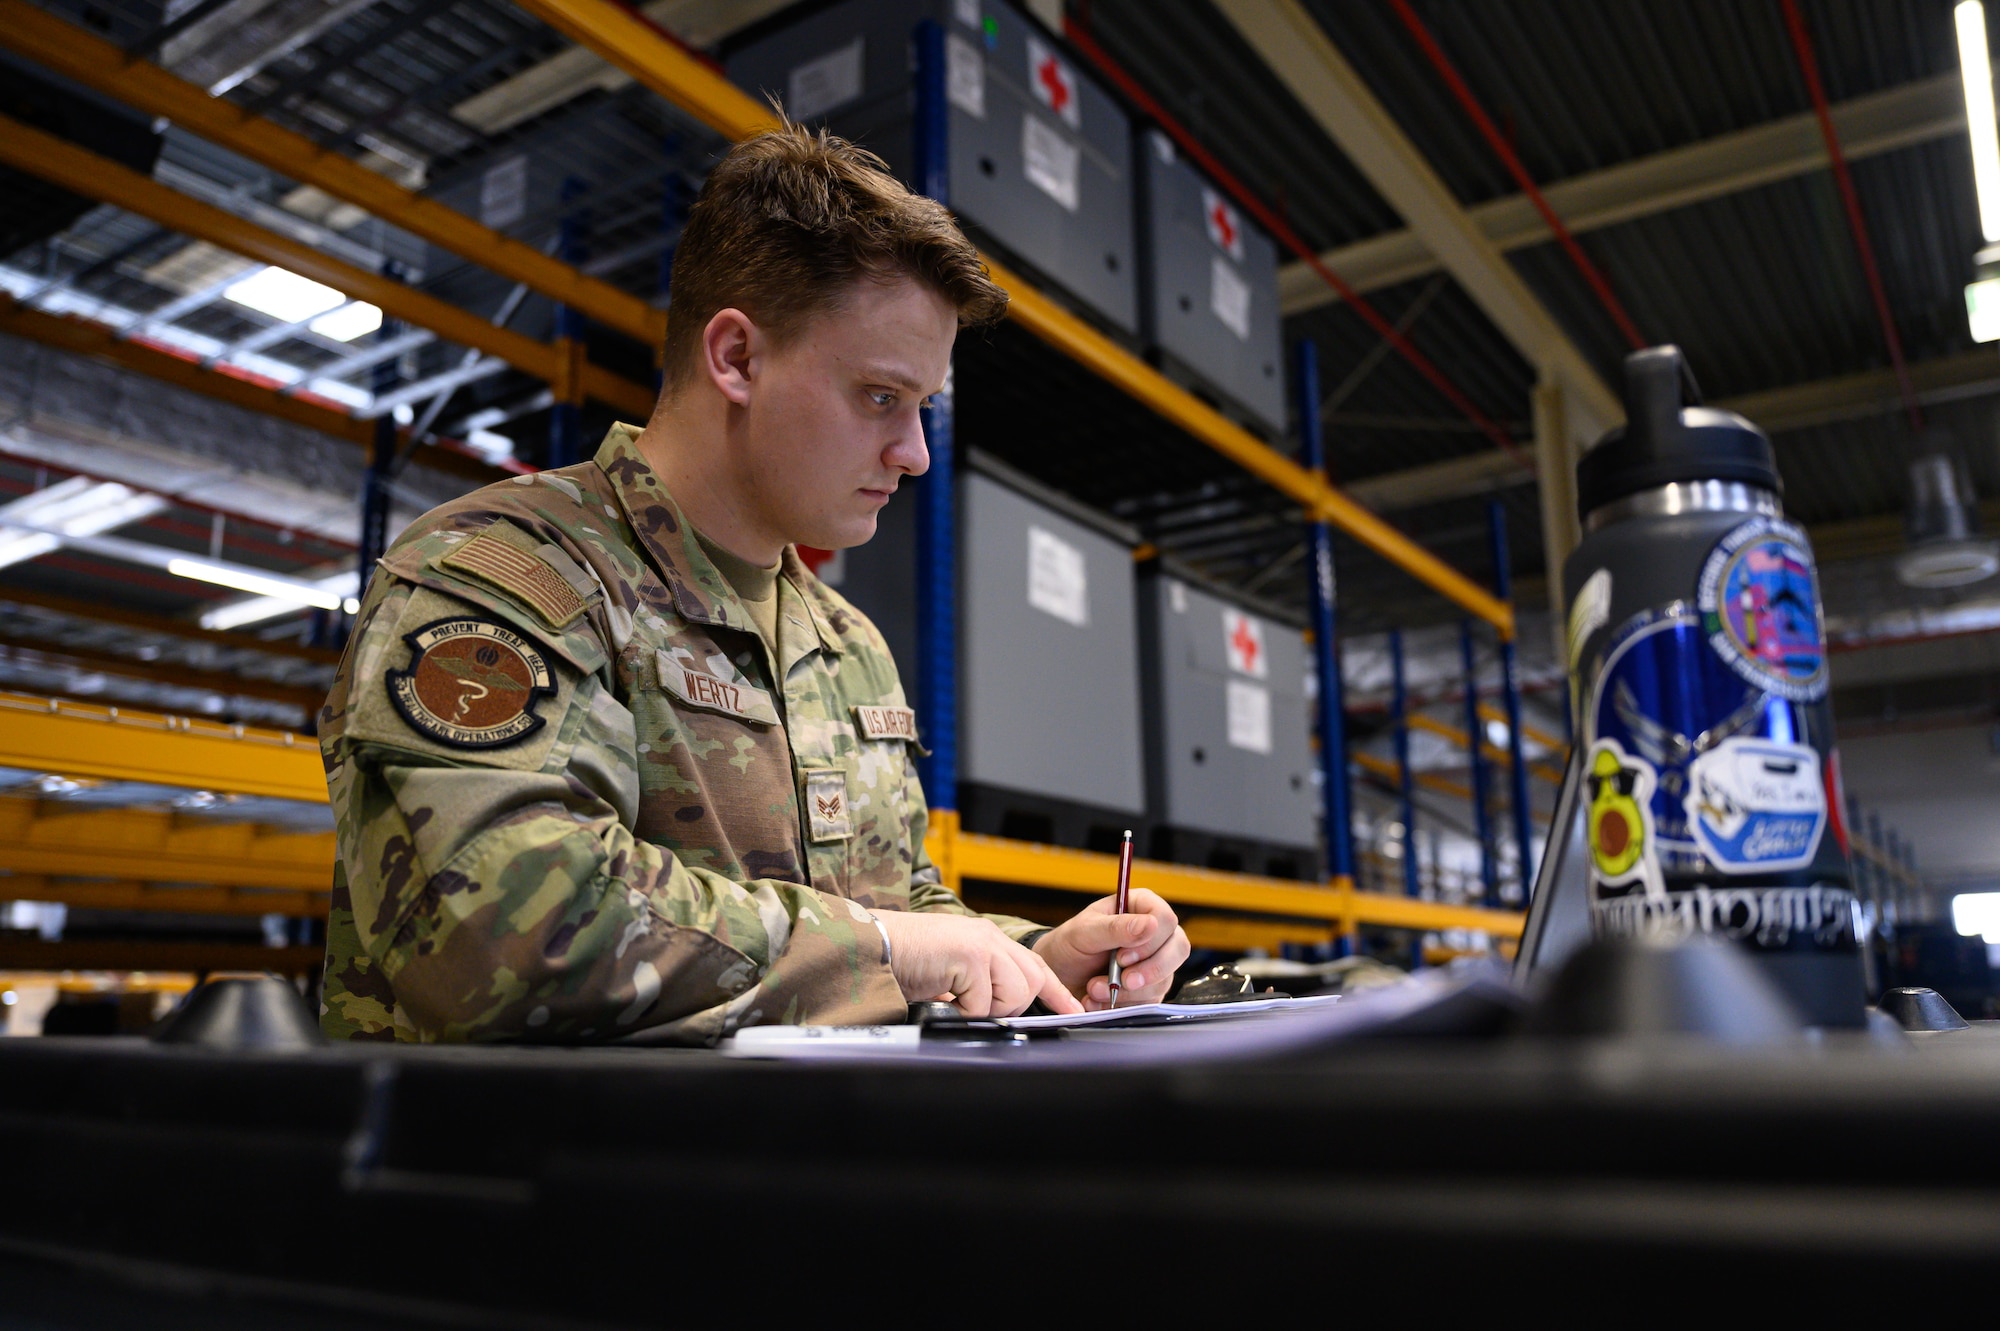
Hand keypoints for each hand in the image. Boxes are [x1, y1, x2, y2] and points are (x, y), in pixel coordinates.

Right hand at [875, 911, 1082, 1017]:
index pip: (1034, 963)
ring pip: (1016, 993)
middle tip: (975, 1005)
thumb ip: (980, 981)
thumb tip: (999, 1009)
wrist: (873, 946)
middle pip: (1032, 981)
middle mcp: (989, 936)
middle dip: (1010, 1005)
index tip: (1071, 1009)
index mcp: (986, 938)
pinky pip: (984, 1003)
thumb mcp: (952, 970)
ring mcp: (981, 944)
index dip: (1055, 990)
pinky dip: (964, 1010)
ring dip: (987, 1008)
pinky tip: (944, 996)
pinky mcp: (970, 956)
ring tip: (957, 999)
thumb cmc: (904, 960)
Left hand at [1032, 890, 1189, 1008]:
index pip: (1166, 919)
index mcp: (1140, 907)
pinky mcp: (1150, 988)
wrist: (1059, 976)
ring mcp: (1155, 962)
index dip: (1150, 941)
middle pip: (1178, 949)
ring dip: (1128, 991)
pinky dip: (1123, 1004)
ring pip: (1164, 979)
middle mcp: (1154, 934)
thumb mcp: (1084, 932)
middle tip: (1122, 981)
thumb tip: (1151, 924)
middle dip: (1150, 971)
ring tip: (1094, 988)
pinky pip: (1150, 1001)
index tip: (1122, 956)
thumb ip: (1116, 928)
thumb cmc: (1070, 944)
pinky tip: (1099, 1000)